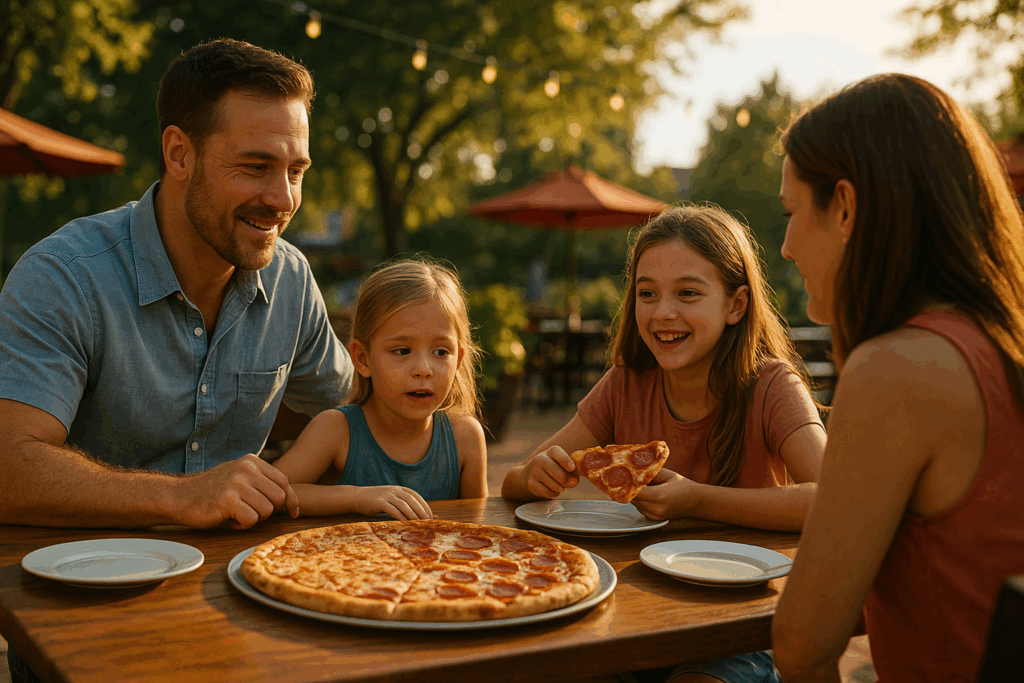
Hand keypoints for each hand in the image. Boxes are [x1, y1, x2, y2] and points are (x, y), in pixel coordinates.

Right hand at [174, 453, 298, 529]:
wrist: (179, 497)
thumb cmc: (213, 491)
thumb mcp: (239, 477)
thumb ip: (261, 482)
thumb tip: (290, 499)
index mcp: (251, 461)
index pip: (283, 481)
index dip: (291, 500)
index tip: (292, 513)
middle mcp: (246, 468)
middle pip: (279, 498)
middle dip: (269, 512)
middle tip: (251, 513)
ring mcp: (236, 483)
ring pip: (267, 510)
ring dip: (254, 519)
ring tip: (237, 515)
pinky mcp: (227, 499)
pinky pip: (251, 519)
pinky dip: (242, 525)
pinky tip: (230, 520)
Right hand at [350, 486, 432, 519]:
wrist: (357, 497)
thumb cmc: (375, 501)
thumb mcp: (390, 498)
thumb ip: (401, 502)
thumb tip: (415, 514)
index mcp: (399, 488)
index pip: (416, 495)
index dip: (424, 505)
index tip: (431, 515)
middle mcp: (394, 490)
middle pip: (412, 500)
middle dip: (422, 510)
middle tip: (428, 521)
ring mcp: (387, 495)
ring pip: (404, 505)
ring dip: (413, 514)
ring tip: (420, 523)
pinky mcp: (379, 502)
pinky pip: (392, 510)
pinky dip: (400, 516)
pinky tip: (405, 523)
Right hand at [521, 446, 579, 498]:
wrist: (530, 473)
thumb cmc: (553, 467)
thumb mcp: (562, 464)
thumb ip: (572, 471)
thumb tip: (574, 482)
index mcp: (551, 451)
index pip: (556, 453)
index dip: (565, 461)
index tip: (572, 468)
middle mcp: (540, 459)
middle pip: (556, 471)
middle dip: (566, 480)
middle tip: (569, 484)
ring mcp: (534, 471)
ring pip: (553, 484)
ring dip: (560, 488)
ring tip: (560, 486)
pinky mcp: (530, 483)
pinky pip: (547, 492)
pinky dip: (554, 493)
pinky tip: (553, 490)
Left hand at [630, 468, 697, 520]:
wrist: (697, 502)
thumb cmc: (683, 485)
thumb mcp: (666, 474)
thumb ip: (648, 473)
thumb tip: (632, 469)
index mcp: (659, 495)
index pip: (633, 491)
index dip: (624, 484)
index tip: (619, 477)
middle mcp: (655, 508)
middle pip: (632, 498)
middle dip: (627, 488)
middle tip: (624, 478)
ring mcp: (655, 516)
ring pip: (635, 504)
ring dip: (633, 494)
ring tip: (636, 484)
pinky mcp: (654, 519)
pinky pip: (640, 508)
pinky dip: (640, 500)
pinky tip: (645, 493)